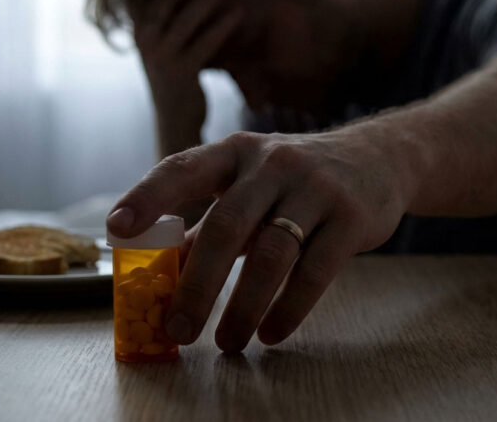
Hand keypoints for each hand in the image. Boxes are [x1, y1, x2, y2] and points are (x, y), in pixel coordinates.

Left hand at [106, 126, 414, 352]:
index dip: (148, 197)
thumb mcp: (250, 186)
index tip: (117, 230)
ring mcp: (315, 188)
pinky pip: (315, 271)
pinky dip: (289, 309)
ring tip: (227, 342)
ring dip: (243, 306)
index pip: (182, 169)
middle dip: (197, 284)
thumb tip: (164, 273)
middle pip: (226, 225)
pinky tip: (272, 333)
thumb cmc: (296, 180)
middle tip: (179, 329)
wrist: (379, 158)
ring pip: (271, 253)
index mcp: (236, 153)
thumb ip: (209, 223)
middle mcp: (273, 163)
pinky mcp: (351, 217)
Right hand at [132, 0, 242, 139]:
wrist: (176, 121)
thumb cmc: (176, 77)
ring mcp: (159, 57)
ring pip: (184, 20)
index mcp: (139, 31)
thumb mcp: (166, 45)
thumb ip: (169, 20)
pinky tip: (237, 13)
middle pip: (163, 2)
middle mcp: (144, 42)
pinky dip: (221, 27)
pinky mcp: (179, 72)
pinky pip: (203, 43)